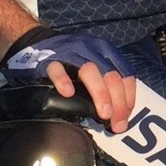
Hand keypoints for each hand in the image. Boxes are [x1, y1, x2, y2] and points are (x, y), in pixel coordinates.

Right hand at [0, 28, 137, 133]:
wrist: (37, 42)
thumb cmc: (70, 60)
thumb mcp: (93, 66)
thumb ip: (105, 84)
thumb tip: (117, 116)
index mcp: (105, 52)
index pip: (125, 74)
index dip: (128, 97)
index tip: (125, 117)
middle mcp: (91, 50)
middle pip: (110, 75)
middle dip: (117, 101)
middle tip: (116, 123)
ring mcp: (70, 52)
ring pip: (90, 71)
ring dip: (100, 93)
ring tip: (103, 113)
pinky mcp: (49, 58)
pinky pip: (57, 69)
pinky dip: (63, 81)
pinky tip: (67, 93)